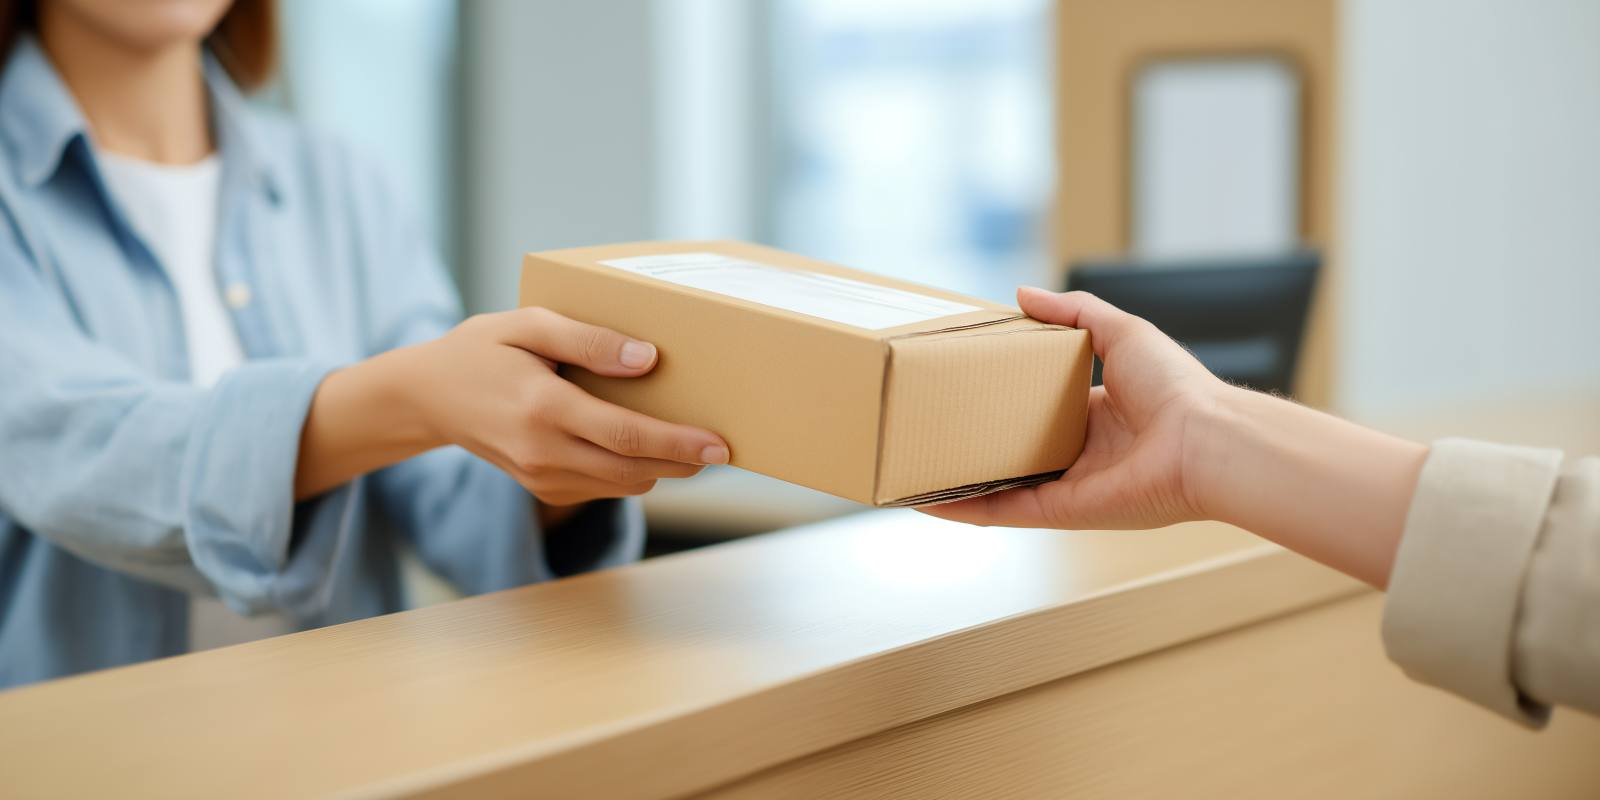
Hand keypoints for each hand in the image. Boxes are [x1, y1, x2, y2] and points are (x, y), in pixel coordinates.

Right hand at [402, 307, 728, 506]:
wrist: (428, 397)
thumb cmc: (482, 350)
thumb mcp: (528, 325)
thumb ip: (588, 340)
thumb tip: (647, 360)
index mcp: (543, 409)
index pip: (626, 435)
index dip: (679, 442)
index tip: (721, 444)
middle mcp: (543, 452)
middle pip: (634, 470)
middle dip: (684, 461)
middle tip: (722, 446)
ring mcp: (541, 477)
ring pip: (623, 485)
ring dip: (660, 468)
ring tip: (689, 442)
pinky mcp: (542, 490)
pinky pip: (602, 487)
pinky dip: (629, 471)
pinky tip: (640, 446)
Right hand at [921, 287, 1227, 529]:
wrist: (1204, 441)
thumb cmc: (1176, 386)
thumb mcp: (1122, 330)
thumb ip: (1075, 312)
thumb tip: (1022, 294)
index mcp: (1100, 416)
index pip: (1043, 410)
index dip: (1008, 401)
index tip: (970, 389)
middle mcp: (1083, 455)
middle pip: (1018, 450)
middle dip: (978, 443)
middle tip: (933, 428)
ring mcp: (1071, 486)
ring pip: (1002, 486)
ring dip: (960, 481)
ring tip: (916, 470)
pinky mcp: (1063, 511)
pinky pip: (1005, 511)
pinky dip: (966, 508)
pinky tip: (929, 502)